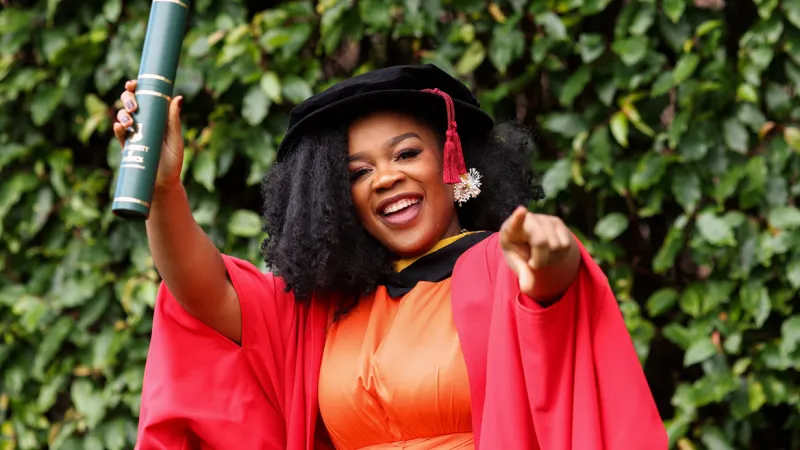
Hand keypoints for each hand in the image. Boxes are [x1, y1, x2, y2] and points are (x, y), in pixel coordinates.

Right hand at [113, 79, 185, 194]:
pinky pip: (119, 133)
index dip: (137, 87)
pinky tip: (120, 127)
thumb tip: (178, 97)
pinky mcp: (126, 146)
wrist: (163, 184)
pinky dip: (117, 128)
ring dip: (122, 114)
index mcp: (157, 116)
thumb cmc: (173, 161)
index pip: (145, 96)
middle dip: (128, 99)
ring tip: (130, 122)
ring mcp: (133, 133)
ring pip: (122, 115)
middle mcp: (144, 121)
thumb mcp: (175, 139)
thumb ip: (173, 120)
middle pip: (130, 102)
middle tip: (134, 107)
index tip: (133, 84)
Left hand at [500, 206, 577, 298]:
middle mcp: (527, 220)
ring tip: (541, 255)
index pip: (514, 223)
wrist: (529, 241)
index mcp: (510, 230)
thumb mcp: (517, 263)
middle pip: (541, 242)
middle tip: (533, 264)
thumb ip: (522, 273)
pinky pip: (566, 244)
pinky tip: (551, 251)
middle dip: (540, 260)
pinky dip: (560, 254)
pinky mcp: (557, 222)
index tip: (521, 211)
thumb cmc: (519, 252)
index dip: (518, 218)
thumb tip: (526, 288)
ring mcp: (543, 219)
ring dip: (550, 257)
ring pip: (556, 245)